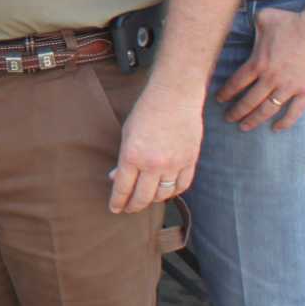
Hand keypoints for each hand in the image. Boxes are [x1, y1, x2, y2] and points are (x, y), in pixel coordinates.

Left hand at [109, 81, 202, 212]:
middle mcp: (153, 164)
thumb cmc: (146, 112)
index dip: (117, 202)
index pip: (122, 188)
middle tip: (128, 209)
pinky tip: (165, 191)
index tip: (114, 208)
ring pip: (163, 195)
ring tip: (146, 199)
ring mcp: (174, 164)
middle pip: (142, 198)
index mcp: (132, 156)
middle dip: (133, 206)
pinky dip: (173, 192)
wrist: (175, 97)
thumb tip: (116, 178)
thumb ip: (123, 159)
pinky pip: (182, 186)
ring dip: (152, 200)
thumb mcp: (126, 134)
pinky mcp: (190, 161)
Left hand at [216, 7, 304, 131]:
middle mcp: (271, 78)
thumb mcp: (264, 18)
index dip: (225, 94)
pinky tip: (276, 129)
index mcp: (258, 63)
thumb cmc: (291, 21)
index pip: (236, 83)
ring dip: (255, 120)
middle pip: (249, 101)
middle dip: (236, 112)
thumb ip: (250, 23)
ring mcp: (289, 86)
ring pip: (268, 110)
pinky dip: (286, 122)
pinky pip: (295, 111)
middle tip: (228, 119)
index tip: (219, 100)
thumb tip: (242, 18)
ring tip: (244, 127)